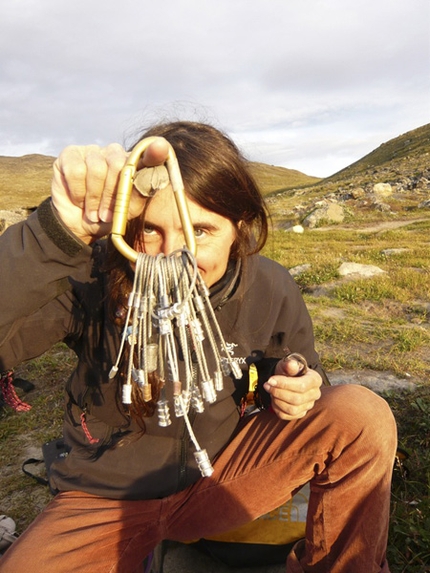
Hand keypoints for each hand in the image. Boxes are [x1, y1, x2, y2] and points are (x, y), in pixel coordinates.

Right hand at [51, 138, 169, 243]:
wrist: (77, 227)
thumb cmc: (106, 217)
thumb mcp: (127, 210)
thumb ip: (141, 191)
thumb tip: (153, 174)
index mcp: (132, 165)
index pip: (145, 154)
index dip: (153, 152)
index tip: (161, 148)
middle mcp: (113, 153)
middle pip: (118, 164)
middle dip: (112, 195)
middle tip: (106, 215)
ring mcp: (91, 151)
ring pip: (96, 169)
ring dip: (94, 198)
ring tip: (93, 213)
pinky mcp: (70, 154)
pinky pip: (76, 171)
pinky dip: (78, 192)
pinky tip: (78, 200)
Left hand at [263, 356, 321, 420]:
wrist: (287, 378)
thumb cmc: (289, 370)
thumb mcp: (288, 364)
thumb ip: (289, 364)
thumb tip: (291, 364)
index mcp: (315, 380)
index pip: (302, 386)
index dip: (284, 384)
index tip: (270, 380)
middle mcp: (315, 394)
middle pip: (297, 399)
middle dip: (278, 392)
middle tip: (267, 385)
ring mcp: (308, 405)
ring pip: (292, 409)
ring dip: (277, 401)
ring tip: (271, 391)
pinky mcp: (300, 413)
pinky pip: (286, 416)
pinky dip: (276, 408)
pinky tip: (274, 398)